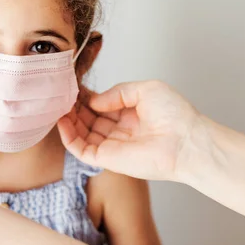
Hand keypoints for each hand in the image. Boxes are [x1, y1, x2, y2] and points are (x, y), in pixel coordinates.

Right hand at [58, 80, 201, 180]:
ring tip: (58, 105)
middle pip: (89, 118)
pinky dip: (68, 138)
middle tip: (61, 94)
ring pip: (82, 133)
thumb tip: (94, 101)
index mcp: (131, 113)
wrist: (186, 141)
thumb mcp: (146, 89)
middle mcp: (120, 129)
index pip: (102, 104)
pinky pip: (82, 150)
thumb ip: (117, 92)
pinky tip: (62, 122)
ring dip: (69, 120)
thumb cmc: (175, 114)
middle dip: (75, 106)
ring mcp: (113, 144)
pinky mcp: (108, 159)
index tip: (73, 85)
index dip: (87, 96)